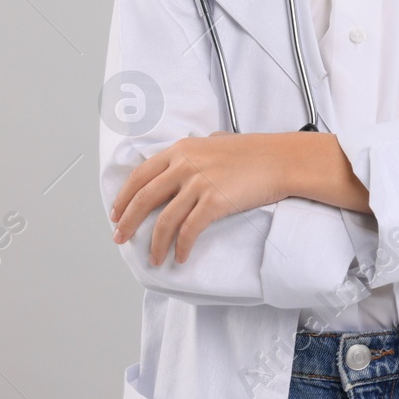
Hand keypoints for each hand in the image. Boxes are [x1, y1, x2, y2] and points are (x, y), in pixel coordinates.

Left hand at [108, 132, 292, 264]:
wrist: (282, 159)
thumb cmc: (256, 151)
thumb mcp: (218, 141)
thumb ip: (197, 151)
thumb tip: (186, 159)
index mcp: (182, 149)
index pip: (140, 175)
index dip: (124, 197)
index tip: (116, 212)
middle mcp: (185, 165)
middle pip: (144, 198)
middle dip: (127, 222)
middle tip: (120, 237)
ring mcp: (199, 183)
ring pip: (164, 220)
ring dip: (155, 244)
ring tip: (154, 257)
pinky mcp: (214, 202)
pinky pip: (188, 231)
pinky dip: (180, 247)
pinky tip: (180, 256)